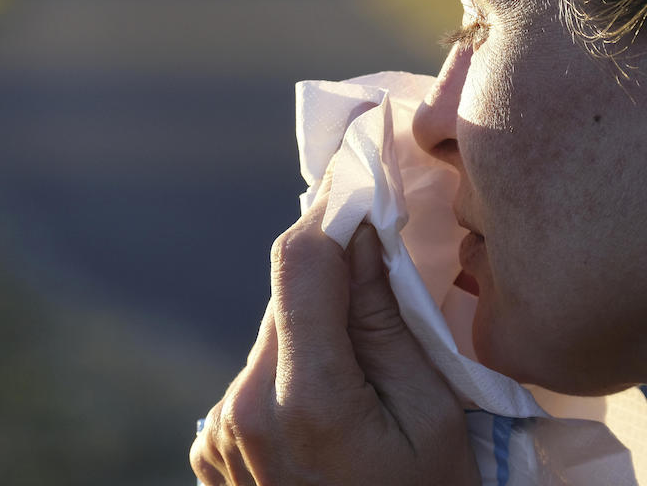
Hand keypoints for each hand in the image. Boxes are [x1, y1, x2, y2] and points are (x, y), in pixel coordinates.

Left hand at [190, 171, 478, 485]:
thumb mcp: (436, 419)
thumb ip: (391, 320)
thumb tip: (362, 230)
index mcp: (306, 401)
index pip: (297, 262)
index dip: (330, 218)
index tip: (363, 199)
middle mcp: (243, 410)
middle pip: (284, 298)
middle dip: (333, 283)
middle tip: (384, 289)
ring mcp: (218, 431)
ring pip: (270, 336)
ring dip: (313, 330)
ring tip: (362, 375)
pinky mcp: (209, 446)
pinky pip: (254, 377)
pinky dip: (290, 372)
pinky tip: (328, 412)